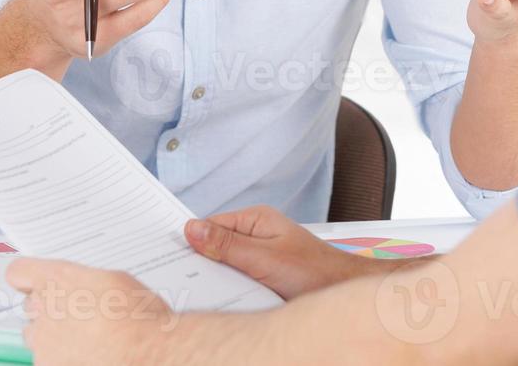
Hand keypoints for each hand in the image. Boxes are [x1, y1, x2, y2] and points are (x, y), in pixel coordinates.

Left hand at [7, 258, 173, 365]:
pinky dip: (62, 359)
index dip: (28, 278)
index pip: (19, 272)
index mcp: (57, 279)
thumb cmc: (137, 316)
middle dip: (49, 309)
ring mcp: (42, 342)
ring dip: (53, 337)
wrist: (147, 352)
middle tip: (77, 315)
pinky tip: (88, 355)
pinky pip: (47, 359)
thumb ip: (84, 281)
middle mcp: (43, 308)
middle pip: (31, 305)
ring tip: (86, 339)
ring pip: (36, 336)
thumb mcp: (114, 280)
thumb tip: (81, 286)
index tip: (33, 282)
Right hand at [184, 205, 369, 299]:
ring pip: (227, 264)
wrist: (343, 293)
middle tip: (189, 280)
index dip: (193, 240)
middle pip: (217, 244)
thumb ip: (227, 244)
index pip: (211, 224)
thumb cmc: (314, 272)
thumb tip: (192, 228)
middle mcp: (258, 233)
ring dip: (220, 278)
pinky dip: (233, 289)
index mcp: (257, 219)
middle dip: (205, 261)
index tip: (174, 257)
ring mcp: (262, 254)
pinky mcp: (266, 274)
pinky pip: (240, 278)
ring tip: (213, 292)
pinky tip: (232, 300)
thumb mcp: (264, 258)